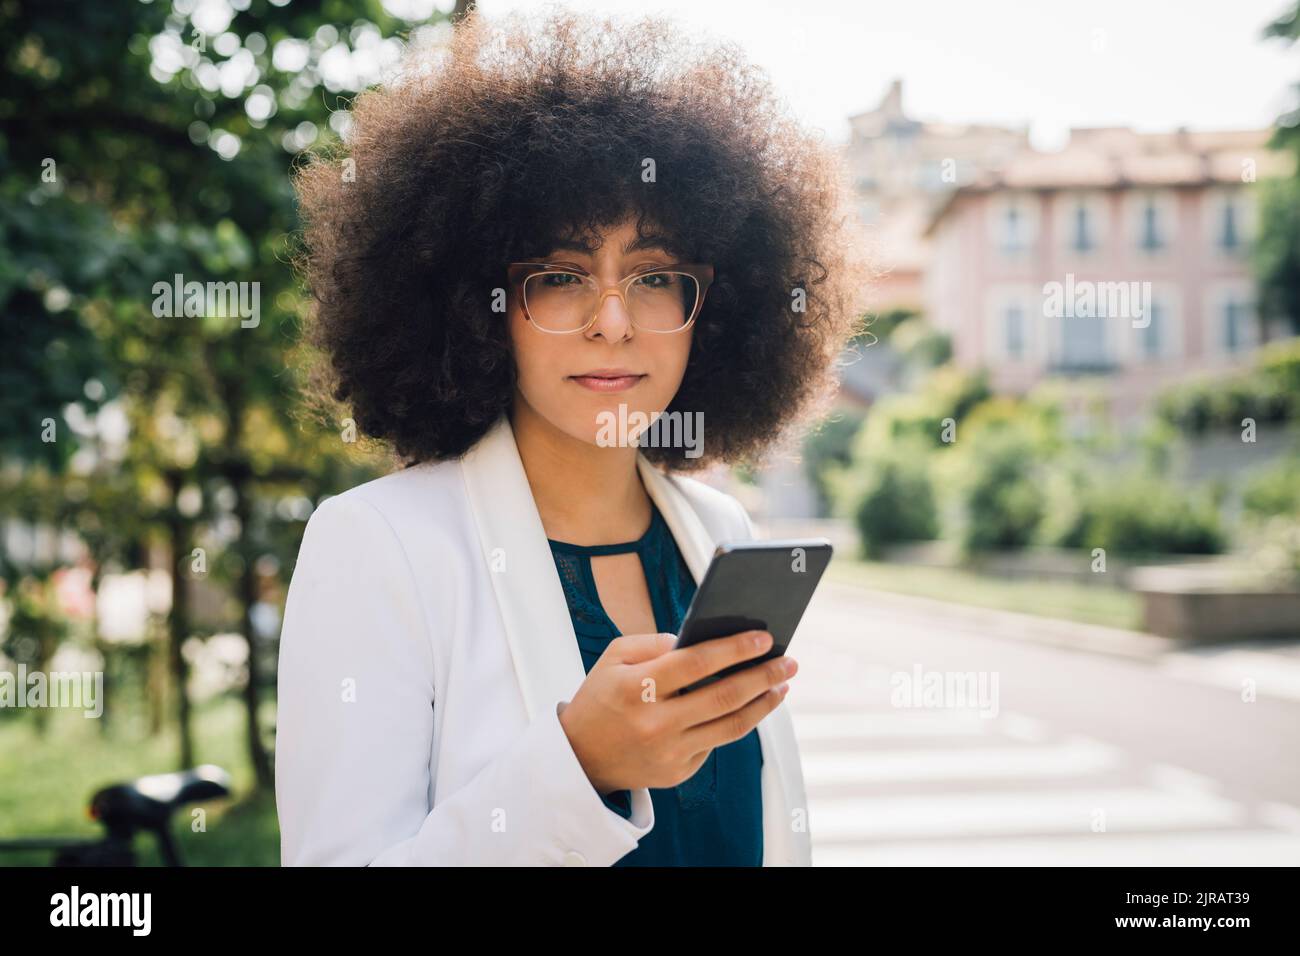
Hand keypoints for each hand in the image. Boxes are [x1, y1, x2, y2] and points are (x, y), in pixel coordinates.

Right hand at [558, 629, 796, 794]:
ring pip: (731, 726)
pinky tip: (754, 705)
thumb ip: (653, 642)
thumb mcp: (613, 658)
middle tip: (788, 661)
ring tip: (783, 684)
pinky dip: (738, 722)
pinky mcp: (678, 772)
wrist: (580, 758)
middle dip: (763, 676)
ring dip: (764, 704)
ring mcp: (669, 751)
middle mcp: (654, 722)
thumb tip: (698, 639)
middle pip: (724, 696)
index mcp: (635, 687)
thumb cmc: (601, 698)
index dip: (734, 649)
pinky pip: (717, 742)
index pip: (696, 663)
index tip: (764, 637)